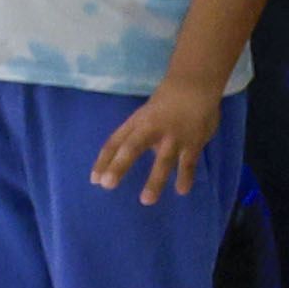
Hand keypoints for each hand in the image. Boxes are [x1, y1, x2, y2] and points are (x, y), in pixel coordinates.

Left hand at [91, 72, 224, 204]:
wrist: (194, 86)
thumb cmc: (166, 104)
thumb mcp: (145, 117)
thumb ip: (137, 138)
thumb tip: (125, 159)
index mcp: (136, 123)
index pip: (115, 142)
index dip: (104, 161)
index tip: (94, 180)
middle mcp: (151, 130)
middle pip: (132, 148)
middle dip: (119, 166)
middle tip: (108, 185)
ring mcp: (173, 137)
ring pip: (163, 160)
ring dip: (155, 181)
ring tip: (146, 200)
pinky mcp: (193, 142)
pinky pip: (189, 162)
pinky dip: (186, 176)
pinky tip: (182, 190)